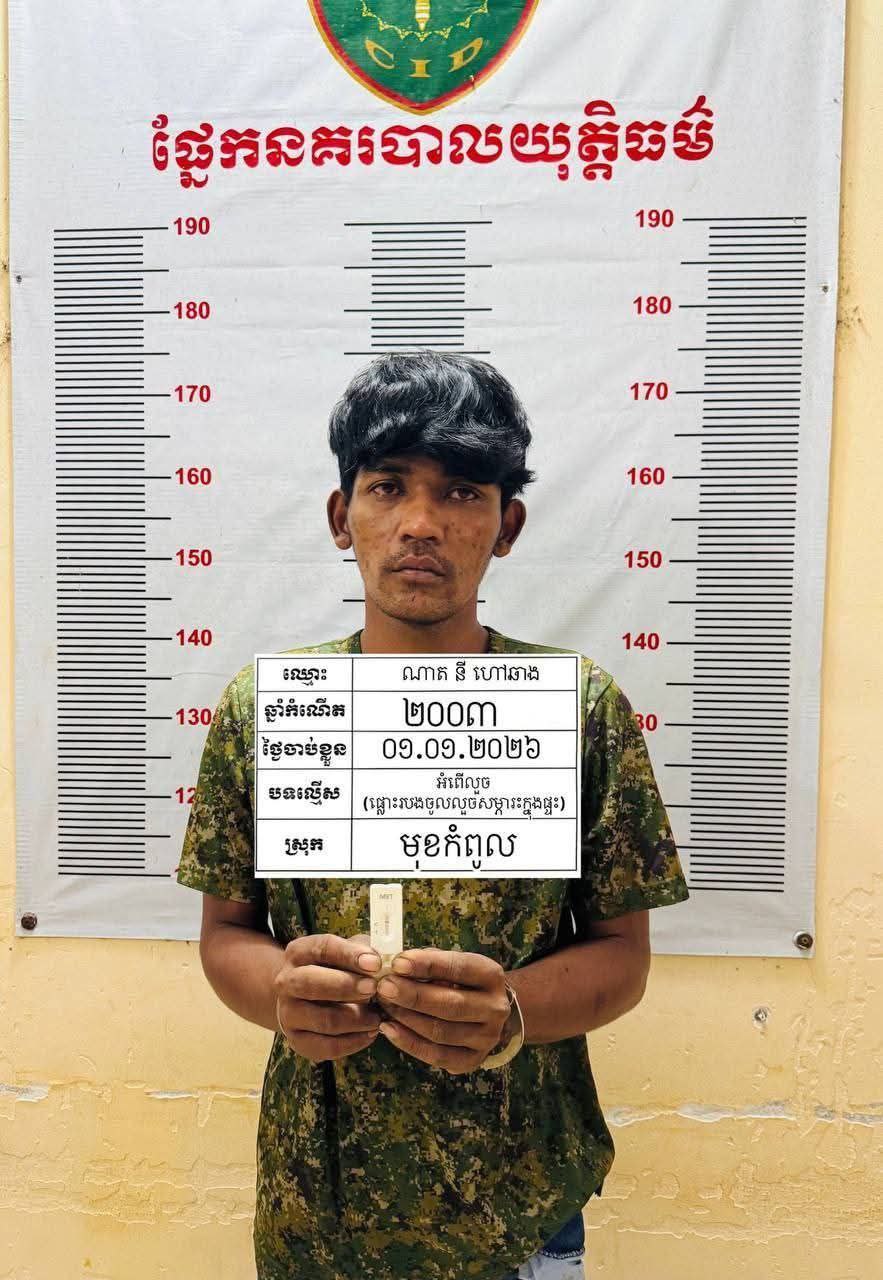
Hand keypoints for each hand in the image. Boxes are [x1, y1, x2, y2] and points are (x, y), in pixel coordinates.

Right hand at [273, 932, 381, 1062]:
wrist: (306, 998)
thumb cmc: (336, 968)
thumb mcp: (347, 951)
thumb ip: (364, 951)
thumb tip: (382, 961)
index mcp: (299, 952)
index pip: (322, 948)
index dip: (349, 955)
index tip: (374, 963)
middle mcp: (286, 981)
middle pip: (312, 983)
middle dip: (346, 986)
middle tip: (374, 988)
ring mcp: (288, 1013)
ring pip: (323, 1019)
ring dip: (355, 1019)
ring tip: (377, 1017)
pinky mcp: (297, 1040)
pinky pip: (326, 1046)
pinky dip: (352, 1042)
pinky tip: (369, 1034)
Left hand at [374, 947, 510, 1074]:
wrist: (486, 1010)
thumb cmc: (460, 980)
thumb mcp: (452, 963)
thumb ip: (429, 962)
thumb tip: (397, 966)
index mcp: (491, 976)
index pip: (459, 968)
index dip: (427, 965)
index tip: (398, 963)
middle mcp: (495, 1008)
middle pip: (451, 1005)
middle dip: (413, 996)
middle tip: (384, 987)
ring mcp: (486, 1038)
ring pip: (441, 1032)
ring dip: (407, 1019)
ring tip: (384, 1006)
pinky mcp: (473, 1060)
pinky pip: (437, 1055)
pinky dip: (409, 1043)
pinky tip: (389, 1029)